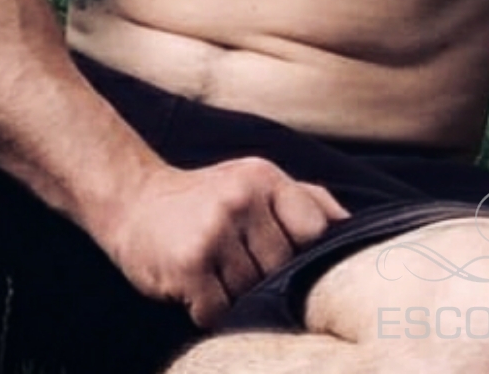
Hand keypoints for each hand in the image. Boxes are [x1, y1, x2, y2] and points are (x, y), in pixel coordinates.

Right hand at [102, 156, 349, 327]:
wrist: (134, 198)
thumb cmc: (206, 195)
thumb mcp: (256, 180)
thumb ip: (306, 199)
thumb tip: (354, 227)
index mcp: (265, 177)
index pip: (314, 231)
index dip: (301, 252)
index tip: (282, 255)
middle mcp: (242, 199)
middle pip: (282, 268)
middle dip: (263, 277)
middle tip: (235, 263)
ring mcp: (215, 231)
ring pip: (250, 293)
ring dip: (234, 294)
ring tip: (214, 270)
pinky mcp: (189, 264)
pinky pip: (218, 312)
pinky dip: (208, 310)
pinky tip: (195, 286)